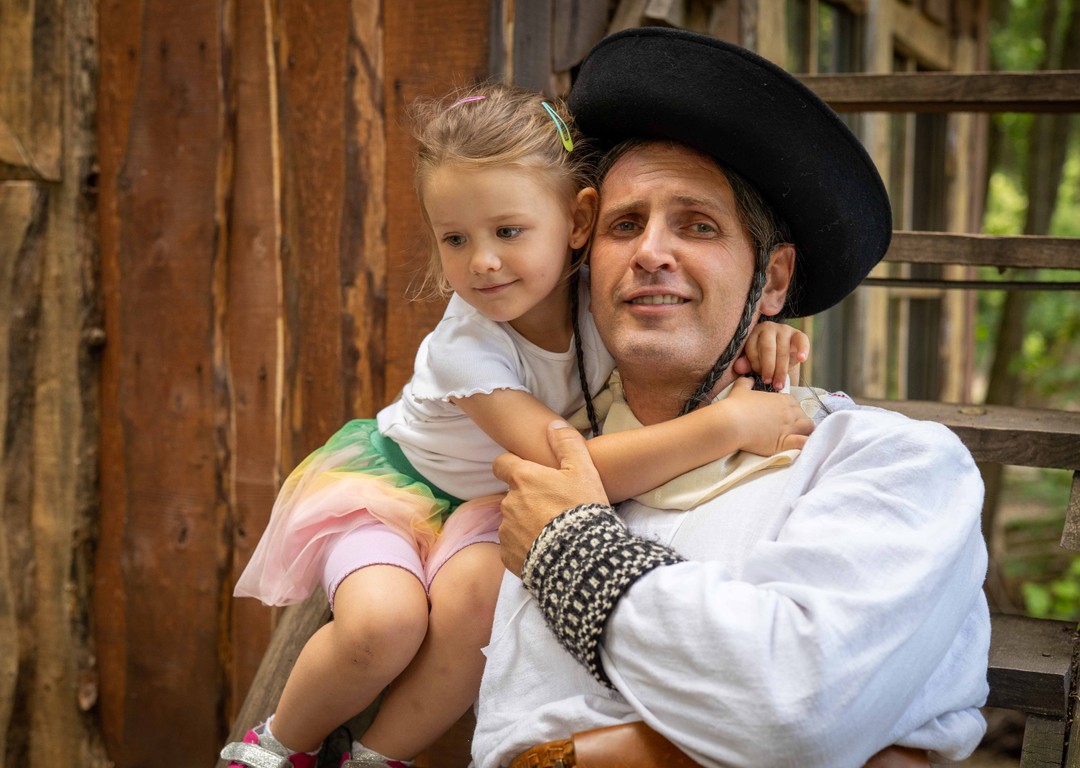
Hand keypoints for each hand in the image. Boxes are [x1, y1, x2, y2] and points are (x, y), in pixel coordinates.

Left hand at [492, 420, 608, 575]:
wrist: (581, 558)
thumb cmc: (582, 509)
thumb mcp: (584, 470)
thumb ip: (567, 444)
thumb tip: (554, 424)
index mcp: (522, 478)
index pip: (501, 463)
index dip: (513, 466)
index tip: (529, 474)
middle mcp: (508, 502)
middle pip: (512, 494)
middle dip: (527, 498)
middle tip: (553, 508)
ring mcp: (506, 530)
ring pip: (512, 521)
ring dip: (526, 523)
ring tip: (552, 532)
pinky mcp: (508, 556)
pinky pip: (513, 547)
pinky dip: (526, 547)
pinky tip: (546, 550)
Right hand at [721, 377, 813, 454]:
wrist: (731, 423)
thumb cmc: (736, 406)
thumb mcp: (740, 389)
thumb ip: (746, 382)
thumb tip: (748, 379)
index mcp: (781, 399)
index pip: (794, 403)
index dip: (791, 409)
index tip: (783, 415)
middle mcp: (788, 412)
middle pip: (803, 415)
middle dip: (799, 421)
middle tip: (788, 428)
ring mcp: (789, 427)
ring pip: (808, 428)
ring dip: (805, 431)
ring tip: (797, 436)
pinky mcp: (785, 442)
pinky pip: (804, 442)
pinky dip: (805, 443)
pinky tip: (801, 445)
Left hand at [731, 320, 809, 389]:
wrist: (783, 354)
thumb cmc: (764, 356)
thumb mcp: (754, 359)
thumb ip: (746, 363)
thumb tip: (738, 367)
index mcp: (754, 333)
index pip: (752, 349)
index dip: (755, 365)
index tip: (759, 378)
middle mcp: (768, 328)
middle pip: (768, 349)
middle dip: (768, 368)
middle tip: (768, 383)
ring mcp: (784, 329)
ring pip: (783, 350)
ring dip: (781, 369)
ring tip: (779, 384)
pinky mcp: (798, 334)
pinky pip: (802, 341)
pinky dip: (802, 350)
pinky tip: (802, 359)